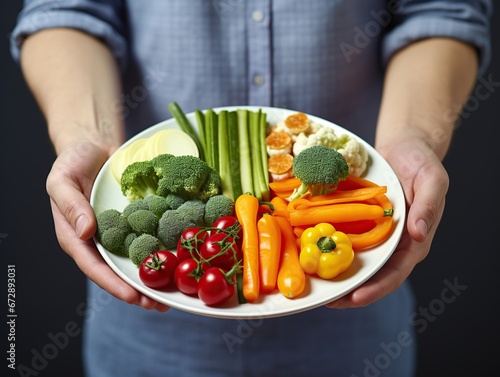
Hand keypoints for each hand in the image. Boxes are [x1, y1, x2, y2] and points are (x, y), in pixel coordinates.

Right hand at [46, 141, 169, 311]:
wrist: (95, 147)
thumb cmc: (73, 163)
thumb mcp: (62, 180)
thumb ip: (71, 205)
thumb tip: (86, 231)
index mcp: (77, 236)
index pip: (94, 266)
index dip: (113, 283)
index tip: (133, 296)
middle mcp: (100, 240)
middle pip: (118, 271)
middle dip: (139, 289)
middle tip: (160, 303)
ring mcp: (120, 232)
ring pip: (136, 259)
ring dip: (154, 275)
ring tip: (174, 291)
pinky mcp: (137, 220)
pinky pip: (149, 236)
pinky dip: (162, 248)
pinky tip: (179, 258)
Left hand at [327, 135, 448, 308]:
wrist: (404, 146)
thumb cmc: (421, 162)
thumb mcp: (432, 179)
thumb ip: (429, 206)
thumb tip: (420, 235)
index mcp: (413, 240)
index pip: (396, 271)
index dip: (377, 287)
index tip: (356, 297)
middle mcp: (392, 242)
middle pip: (373, 275)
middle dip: (351, 291)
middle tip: (328, 301)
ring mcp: (374, 233)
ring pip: (356, 261)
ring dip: (337, 275)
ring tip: (315, 287)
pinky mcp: (360, 222)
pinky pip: (344, 238)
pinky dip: (330, 248)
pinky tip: (311, 253)